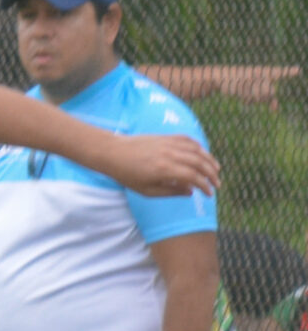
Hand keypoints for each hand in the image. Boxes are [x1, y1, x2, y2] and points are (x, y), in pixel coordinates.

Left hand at [102, 133, 219, 198]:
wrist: (113, 152)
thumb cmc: (127, 175)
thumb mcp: (146, 190)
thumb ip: (170, 192)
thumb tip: (190, 192)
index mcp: (164, 170)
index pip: (193, 177)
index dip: (205, 186)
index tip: (209, 193)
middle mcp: (170, 155)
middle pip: (199, 163)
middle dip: (212, 174)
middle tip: (217, 184)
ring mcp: (169, 143)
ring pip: (197, 150)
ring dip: (209, 160)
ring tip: (216, 170)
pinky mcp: (166, 137)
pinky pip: (188, 140)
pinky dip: (198, 147)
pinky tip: (202, 154)